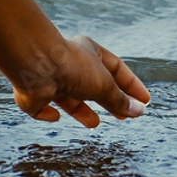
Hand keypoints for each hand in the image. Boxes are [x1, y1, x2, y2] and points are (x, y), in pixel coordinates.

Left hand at [12, 36, 150, 127]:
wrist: (34, 65)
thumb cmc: (73, 67)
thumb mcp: (104, 85)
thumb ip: (120, 100)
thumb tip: (139, 111)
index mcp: (90, 52)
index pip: (117, 69)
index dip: (132, 86)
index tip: (144, 101)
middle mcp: (70, 64)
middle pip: (94, 85)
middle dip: (110, 101)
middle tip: (125, 116)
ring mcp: (50, 77)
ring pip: (69, 97)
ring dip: (82, 111)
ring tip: (95, 124)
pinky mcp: (32, 92)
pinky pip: (40, 106)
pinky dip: (47, 113)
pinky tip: (55, 117)